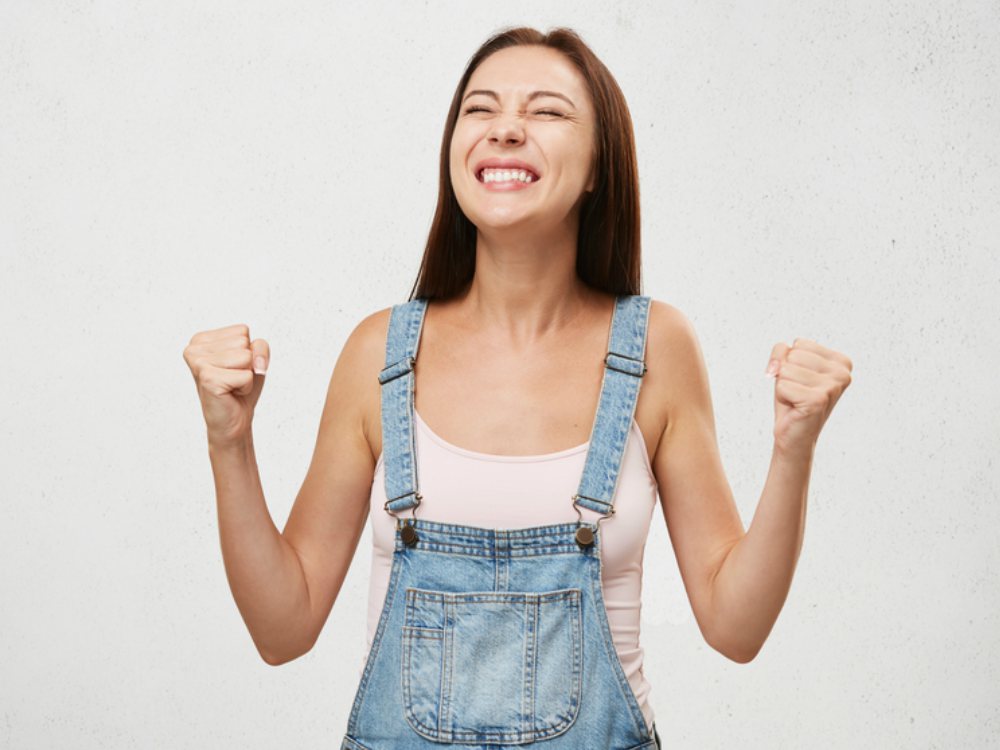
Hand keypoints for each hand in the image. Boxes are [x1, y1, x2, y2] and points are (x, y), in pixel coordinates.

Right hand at [183, 324, 269, 447]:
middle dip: (247, 364)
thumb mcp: (255, 359)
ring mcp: (199, 363)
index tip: (232, 368)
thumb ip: (260, 347)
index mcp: (201, 339)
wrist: (233, 420)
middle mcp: (194, 348)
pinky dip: (245, 387)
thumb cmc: (240, 388)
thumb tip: (256, 363)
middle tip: (232, 379)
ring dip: (246, 375)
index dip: (247, 351)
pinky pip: (246, 376)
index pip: (242, 331)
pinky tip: (230, 393)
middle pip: (244, 342)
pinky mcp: (208, 379)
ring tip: (231, 385)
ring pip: (246, 357)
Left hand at [765, 338, 852, 456]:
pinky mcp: (818, 400)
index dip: (790, 362)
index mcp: (841, 362)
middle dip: (786, 374)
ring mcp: (832, 387)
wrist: (795, 434)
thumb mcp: (787, 366)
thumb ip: (780, 352)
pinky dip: (782, 397)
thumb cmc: (793, 399)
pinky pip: (782, 385)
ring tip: (796, 399)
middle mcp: (842, 373)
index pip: (800, 343)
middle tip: (797, 392)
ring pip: (786, 369)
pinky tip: (795, 408)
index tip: (801, 381)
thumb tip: (776, 368)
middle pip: (793, 354)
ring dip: (784, 386)